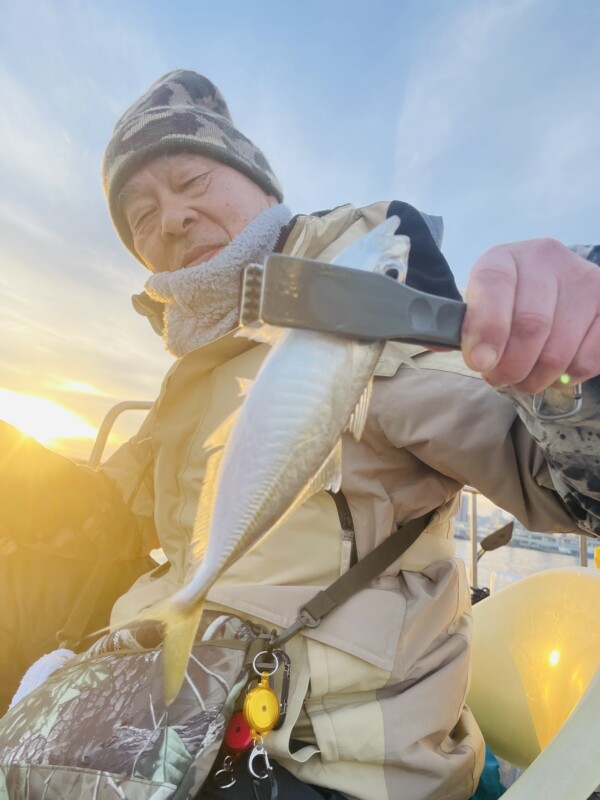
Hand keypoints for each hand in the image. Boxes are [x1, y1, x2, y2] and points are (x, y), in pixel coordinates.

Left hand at [461, 238, 599, 392]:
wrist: (553, 288)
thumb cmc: (505, 303)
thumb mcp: (476, 305)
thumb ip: (457, 325)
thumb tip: (441, 342)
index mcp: (504, 257)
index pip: (494, 286)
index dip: (487, 329)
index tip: (480, 362)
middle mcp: (547, 258)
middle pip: (532, 324)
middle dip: (510, 365)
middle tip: (499, 379)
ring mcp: (584, 279)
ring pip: (560, 349)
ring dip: (536, 377)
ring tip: (523, 378)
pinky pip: (589, 359)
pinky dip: (566, 376)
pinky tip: (553, 371)